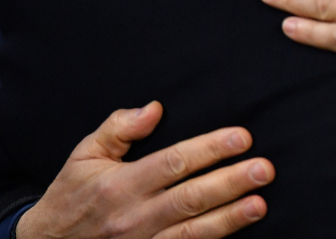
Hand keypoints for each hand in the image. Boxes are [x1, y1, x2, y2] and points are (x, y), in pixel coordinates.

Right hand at [16, 101, 273, 238]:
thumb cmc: (71, 197)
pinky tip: (237, 234)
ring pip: (192, 232)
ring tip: (259, 204)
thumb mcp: (84, 156)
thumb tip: (154, 108)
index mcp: (120, 185)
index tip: (242, 137)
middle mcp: (133, 218)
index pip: (173, 163)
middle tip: (264, 169)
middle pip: (190, 198)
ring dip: (229, 219)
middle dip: (230, 183)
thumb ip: (118, 128)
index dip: (209, 149)